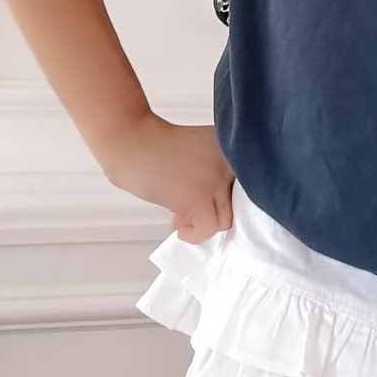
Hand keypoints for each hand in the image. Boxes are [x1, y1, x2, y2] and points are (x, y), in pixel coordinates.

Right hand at [99, 112, 235, 243]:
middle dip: (214, 211)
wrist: (131, 142)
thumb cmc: (154, 147)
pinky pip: (209, 229)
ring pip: (226, 218)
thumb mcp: (196, 150)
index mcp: (230, 146)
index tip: (208, 200)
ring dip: (204, 223)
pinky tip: (181, 227)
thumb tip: (215, 201)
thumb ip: (212, 169)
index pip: (245, 183)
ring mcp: (216, 180)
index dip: (223, 197)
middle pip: (238, 202)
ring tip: (182, 217)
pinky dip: (195, 234)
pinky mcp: (199, 198)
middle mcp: (228, 161)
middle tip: (191, 212)